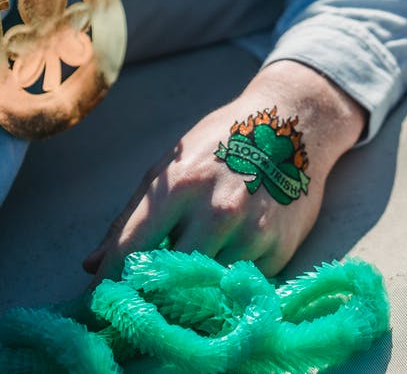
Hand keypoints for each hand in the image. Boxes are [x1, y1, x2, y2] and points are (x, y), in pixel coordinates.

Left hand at [83, 61, 364, 278]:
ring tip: (185, 279)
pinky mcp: (280, 248)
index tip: (99, 301)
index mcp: (181, 187)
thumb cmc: (223, 141)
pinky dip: (226, 280)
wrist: (295, 124)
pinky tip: (226, 260)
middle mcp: (218, 212)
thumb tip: (92, 265)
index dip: (108, 282)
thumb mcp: (171, 166)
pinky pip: (239, 282)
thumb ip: (130, 217)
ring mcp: (253, 232)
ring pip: (206, 287)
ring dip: (191, 288)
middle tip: (142, 297)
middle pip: (167, 279)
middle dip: (150, 292)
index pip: (131, 251)